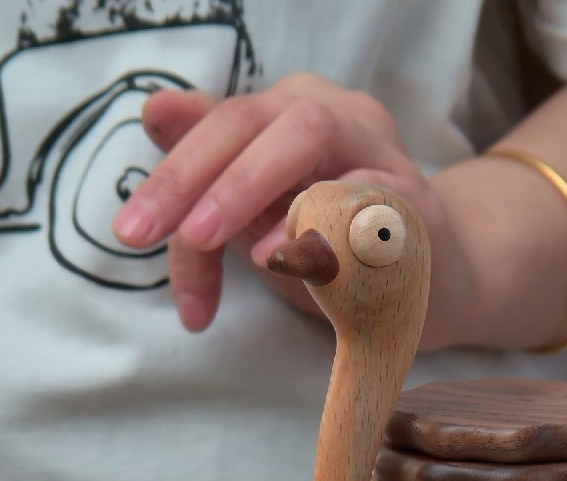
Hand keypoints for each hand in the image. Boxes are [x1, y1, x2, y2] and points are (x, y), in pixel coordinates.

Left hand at [112, 74, 456, 345]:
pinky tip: (284, 255)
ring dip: (249, 185)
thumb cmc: (340, 245)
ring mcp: (380, 152)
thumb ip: (217, 170)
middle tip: (147, 236)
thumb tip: (156, 111)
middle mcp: (335, 114)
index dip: (168, 176)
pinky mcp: (416, 204)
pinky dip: (318, 224)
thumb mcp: (264, 210)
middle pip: (251, 118)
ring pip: (306, 134)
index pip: (216, 128)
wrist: (437, 284)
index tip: (129, 234)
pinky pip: (364, 198)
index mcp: (289, 113)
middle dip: (192, 177)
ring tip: (211, 240)